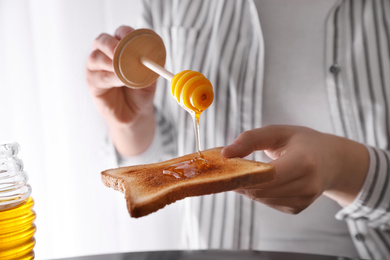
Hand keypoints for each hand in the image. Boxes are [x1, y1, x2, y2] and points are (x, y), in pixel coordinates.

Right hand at [86, 26, 156, 155]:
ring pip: (96, 58)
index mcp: (120, 47)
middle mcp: (105, 54)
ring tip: (124, 71)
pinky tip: (120, 81)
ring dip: (110, 62)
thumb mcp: (150, 78)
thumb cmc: (141, 92)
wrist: (135, 113)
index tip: (133, 38)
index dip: (125, 33)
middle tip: (120, 50)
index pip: (120, 33)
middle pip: (102, 40)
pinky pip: (98, 76)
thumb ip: (150, 67)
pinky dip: (110, 77)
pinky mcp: (92, 82)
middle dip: (111, 44)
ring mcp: (95, 67)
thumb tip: (152, 58)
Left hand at [221, 125, 368, 213]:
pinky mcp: (297, 208)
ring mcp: (304, 200)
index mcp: (304, 162)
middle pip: (260, 191)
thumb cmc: (302, 142)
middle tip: (227, 169)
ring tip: (245, 171)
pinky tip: (263, 180)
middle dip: (239, 181)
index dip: (242, 174)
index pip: (266, 176)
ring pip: (261, 199)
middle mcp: (307, 184)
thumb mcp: (278, 132)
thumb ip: (250, 139)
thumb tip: (225, 154)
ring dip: (247, 187)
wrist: (331, 161)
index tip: (224, 167)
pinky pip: (268, 203)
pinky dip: (259, 192)